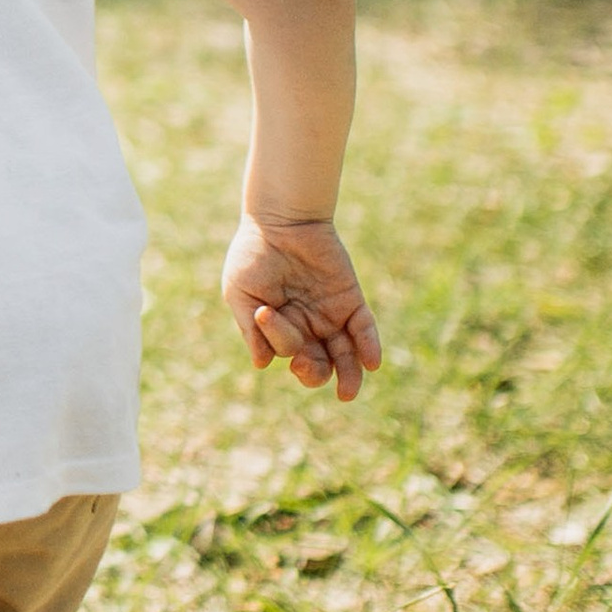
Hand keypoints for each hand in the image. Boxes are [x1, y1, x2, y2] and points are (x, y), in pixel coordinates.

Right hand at [223, 215, 381, 401]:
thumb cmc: (253, 254)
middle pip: (317, 365)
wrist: (281, 219)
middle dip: (312, 374)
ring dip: (349, 376)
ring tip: (347, 392)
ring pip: (344, 356)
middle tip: (305, 364)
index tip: (267, 312)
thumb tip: (261, 365)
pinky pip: (363, 329)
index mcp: (279, 329)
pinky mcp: (350, 300)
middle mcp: (306, 327)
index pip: (285, 351)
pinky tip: (371, 363)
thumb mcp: (241, 292)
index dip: (279, 341)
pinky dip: (369, 346)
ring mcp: (330, 315)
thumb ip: (250, 328)